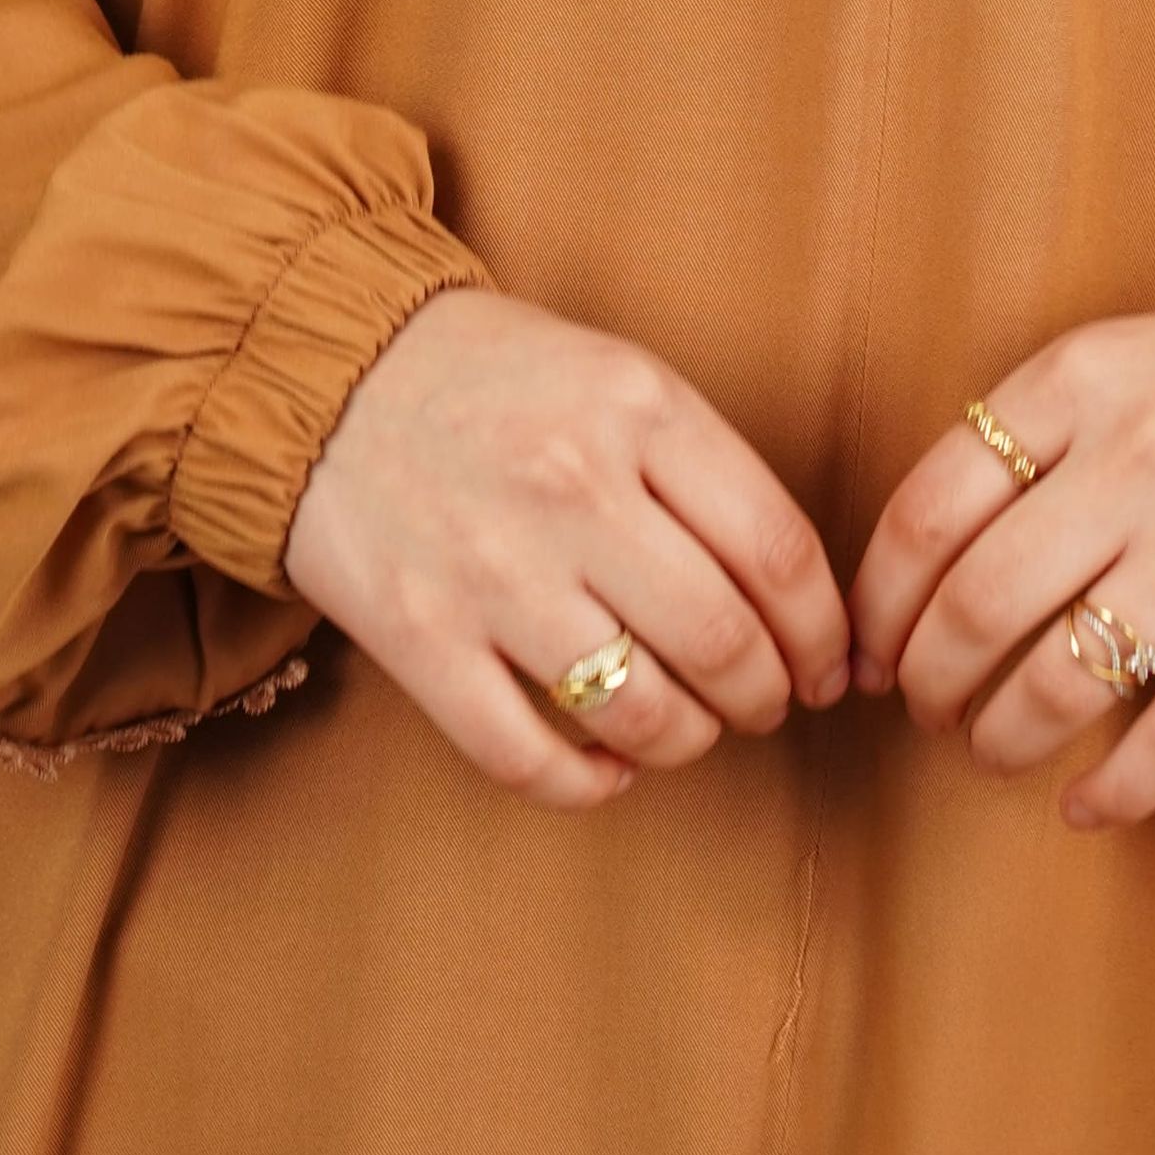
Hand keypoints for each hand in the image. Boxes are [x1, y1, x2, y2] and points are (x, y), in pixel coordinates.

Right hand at [283, 287, 850, 809]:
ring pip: (640, 712)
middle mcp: (570, 490)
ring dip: (689, 741)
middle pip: (723, 642)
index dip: (824, 632)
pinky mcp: (418, 638)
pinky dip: (587, 783)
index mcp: (637, 410)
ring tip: (690, 728)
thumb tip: (796, 605)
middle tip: (768, 703)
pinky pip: (526, 756)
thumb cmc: (495, 380)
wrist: (324, 372)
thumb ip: (702, 471)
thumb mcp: (618, 378)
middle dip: (769, 695)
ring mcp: (490, 571)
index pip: (779, 552)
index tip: (830, 663)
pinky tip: (607, 765)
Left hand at [847, 293, 1154, 826]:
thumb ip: (1022, 443)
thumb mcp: (1117, 363)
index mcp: (1076, 381)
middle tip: (926, 708)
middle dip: (927, 684)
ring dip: (1000, 739)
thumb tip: (911, 578)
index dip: (878, 603)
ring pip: (1059, 683)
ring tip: (989, 747)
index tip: (867, 650)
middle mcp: (1136, 459)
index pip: (926, 512)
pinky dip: (1114, 791)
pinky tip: (1083, 806)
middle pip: (976, 607)